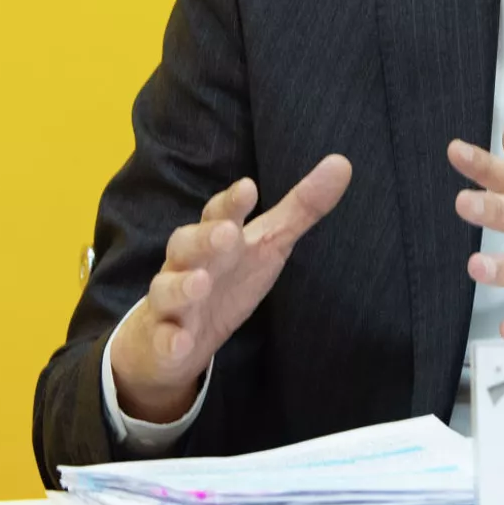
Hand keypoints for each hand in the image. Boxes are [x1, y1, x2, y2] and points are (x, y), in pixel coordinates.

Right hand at [107, 155, 351, 423]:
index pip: (219, 213)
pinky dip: (169, 339)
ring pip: (168, 288)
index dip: (232, 202)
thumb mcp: (268, 244)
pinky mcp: (162, 339)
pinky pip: (162, 339)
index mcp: (214, 237)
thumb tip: (342, 163)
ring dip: (182, 285)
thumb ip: (301, 208)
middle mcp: (187, 263)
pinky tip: (180, 342)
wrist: (174, 336)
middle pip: (187, 244)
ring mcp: (171, 301)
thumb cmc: (228, 278)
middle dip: (205, 238)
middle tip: (227, 233)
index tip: (248, 188)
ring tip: (201, 283)